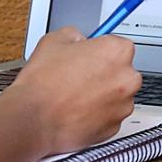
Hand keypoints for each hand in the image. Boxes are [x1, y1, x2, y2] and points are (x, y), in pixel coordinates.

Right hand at [0, 27, 140, 154]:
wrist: (33, 119)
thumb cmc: (43, 84)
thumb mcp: (53, 40)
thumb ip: (74, 35)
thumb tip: (78, 39)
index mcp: (117, 52)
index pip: (118, 45)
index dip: (100, 50)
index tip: (92, 55)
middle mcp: (127, 78)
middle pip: (121, 71)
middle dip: (103, 73)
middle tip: (79, 76)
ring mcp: (123, 105)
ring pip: (116, 95)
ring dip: (101, 94)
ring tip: (74, 95)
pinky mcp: (115, 127)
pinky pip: (109, 116)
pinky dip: (97, 114)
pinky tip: (77, 110)